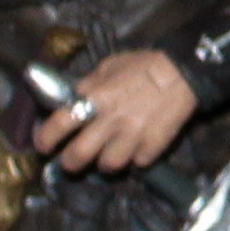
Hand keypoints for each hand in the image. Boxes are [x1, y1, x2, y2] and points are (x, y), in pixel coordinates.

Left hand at [34, 48, 196, 174]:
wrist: (185, 72)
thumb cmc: (145, 65)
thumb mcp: (111, 65)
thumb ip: (89, 84)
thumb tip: (74, 96)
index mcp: (96, 98)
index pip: (58, 125)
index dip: (44, 140)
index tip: (43, 146)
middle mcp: (111, 121)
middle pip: (78, 156)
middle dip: (69, 163)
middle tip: (71, 161)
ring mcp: (134, 136)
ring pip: (108, 165)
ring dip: (105, 162)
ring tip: (108, 156)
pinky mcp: (155, 145)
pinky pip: (138, 162)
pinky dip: (136, 158)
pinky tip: (137, 149)